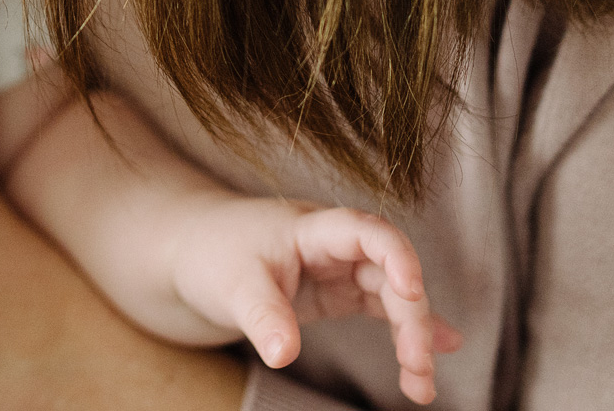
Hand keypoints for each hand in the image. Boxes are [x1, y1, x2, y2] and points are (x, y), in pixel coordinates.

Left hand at [173, 202, 463, 404]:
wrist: (185, 253)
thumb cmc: (209, 254)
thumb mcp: (232, 284)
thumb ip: (263, 316)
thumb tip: (285, 355)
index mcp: (311, 227)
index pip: (367, 230)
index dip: (397, 255)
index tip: (412, 289)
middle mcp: (333, 244)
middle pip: (389, 272)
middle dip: (411, 316)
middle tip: (417, 366)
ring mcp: (336, 269)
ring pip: (390, 296)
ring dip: (411, 334)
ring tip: (421, 385)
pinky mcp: (332, 293)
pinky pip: (378, 311)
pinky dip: (402, 334)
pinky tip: (428, 361)